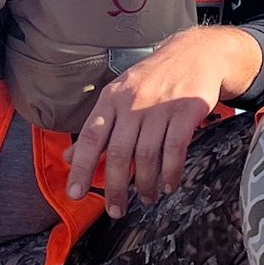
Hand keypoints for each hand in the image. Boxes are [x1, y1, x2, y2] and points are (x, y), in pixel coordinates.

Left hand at [66, 25, 261, 216]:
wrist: (195, 54)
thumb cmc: (153, 79)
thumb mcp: (118, 96)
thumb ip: (96, 128)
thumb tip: (68, 157)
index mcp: (111, 99)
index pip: (91, 138)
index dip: (81, 168)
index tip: (75, 194)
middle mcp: (133, 103)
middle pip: (119, 153)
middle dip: (115, 188)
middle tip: (116, 210)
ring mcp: (161, 107)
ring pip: (147, 155)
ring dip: (145, 184)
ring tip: (147, 199)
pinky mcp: (187, 111)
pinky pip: (176, 149)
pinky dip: (171, 172)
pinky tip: (169, 185)